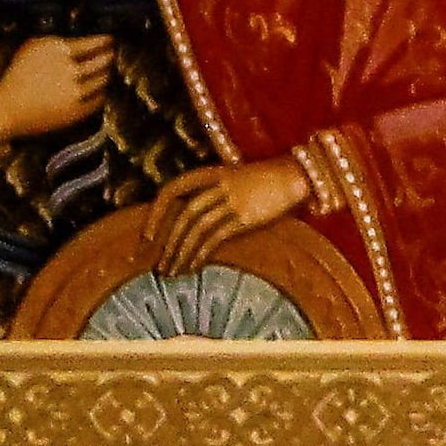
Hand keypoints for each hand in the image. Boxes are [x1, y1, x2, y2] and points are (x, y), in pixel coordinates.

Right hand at [0, 32, 115, 142]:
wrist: (5, 109)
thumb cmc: (17, 76)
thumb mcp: (32, 48)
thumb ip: (57, 41)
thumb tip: (83, 38)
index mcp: (58, 49)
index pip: (95, 42)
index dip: (106, 41)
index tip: (111, 40)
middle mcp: (70, 68)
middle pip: (104, 60)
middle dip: (110, 57)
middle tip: (113, 55)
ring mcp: (76, 90)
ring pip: (104, 79)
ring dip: (108, 74)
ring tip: (108, 71)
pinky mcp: (78, 110)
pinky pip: (100, 98)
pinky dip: (102, 92)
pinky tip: (100, 89)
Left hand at [148, 155, 315, 271]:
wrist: (298, 176)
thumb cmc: (265, 181)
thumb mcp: (233, 180)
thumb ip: (212, 195)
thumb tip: (187, 224)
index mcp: (210, 173)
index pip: (172, 190)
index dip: (157, 213)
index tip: (147, 237)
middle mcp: (218, 185)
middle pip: (184, 215)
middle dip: (168, 243)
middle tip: (159, 266)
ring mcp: (232, 200)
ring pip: (197, 228)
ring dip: (181, 253)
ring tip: (173, 272)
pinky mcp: (245, 217)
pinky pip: (215, 238)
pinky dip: (200, 254)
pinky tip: (193, 267)